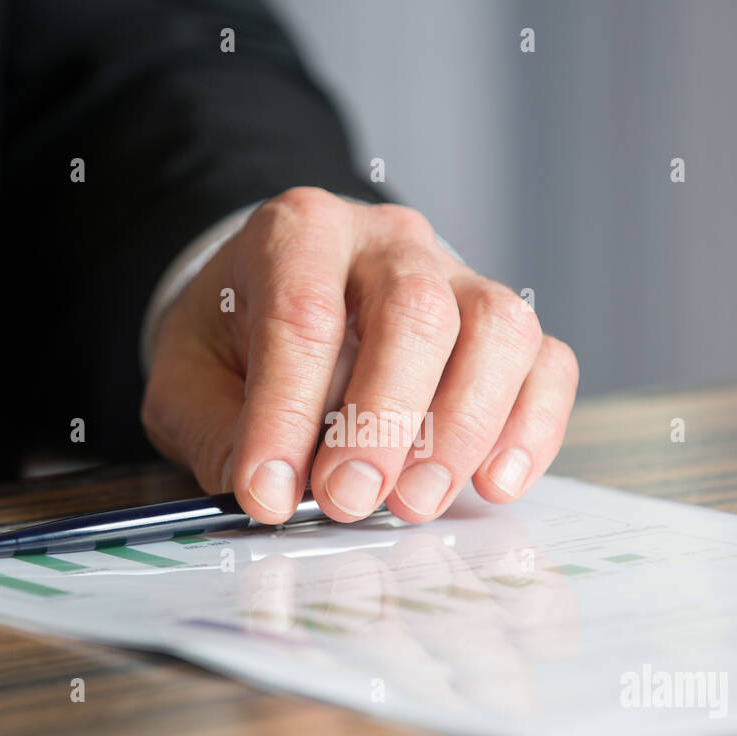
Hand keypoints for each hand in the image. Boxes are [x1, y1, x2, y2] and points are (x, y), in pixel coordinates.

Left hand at [141, 187, 578, 523]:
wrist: (285, 298)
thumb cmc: (237, 338)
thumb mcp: (189, 376)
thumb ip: (216, 431)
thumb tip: (270, 494)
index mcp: (299, 234)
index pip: (302, 313)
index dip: (286, 412)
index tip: (269, 493)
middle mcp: (389, 244)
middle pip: (415, 311)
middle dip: (385, 420)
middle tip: (350, 501)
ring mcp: (459, 277)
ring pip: (497, 328)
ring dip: (463, 427)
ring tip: (416, 502)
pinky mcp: (503, 326)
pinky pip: (546, 364)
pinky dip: (530, 429)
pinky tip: (491, 484)